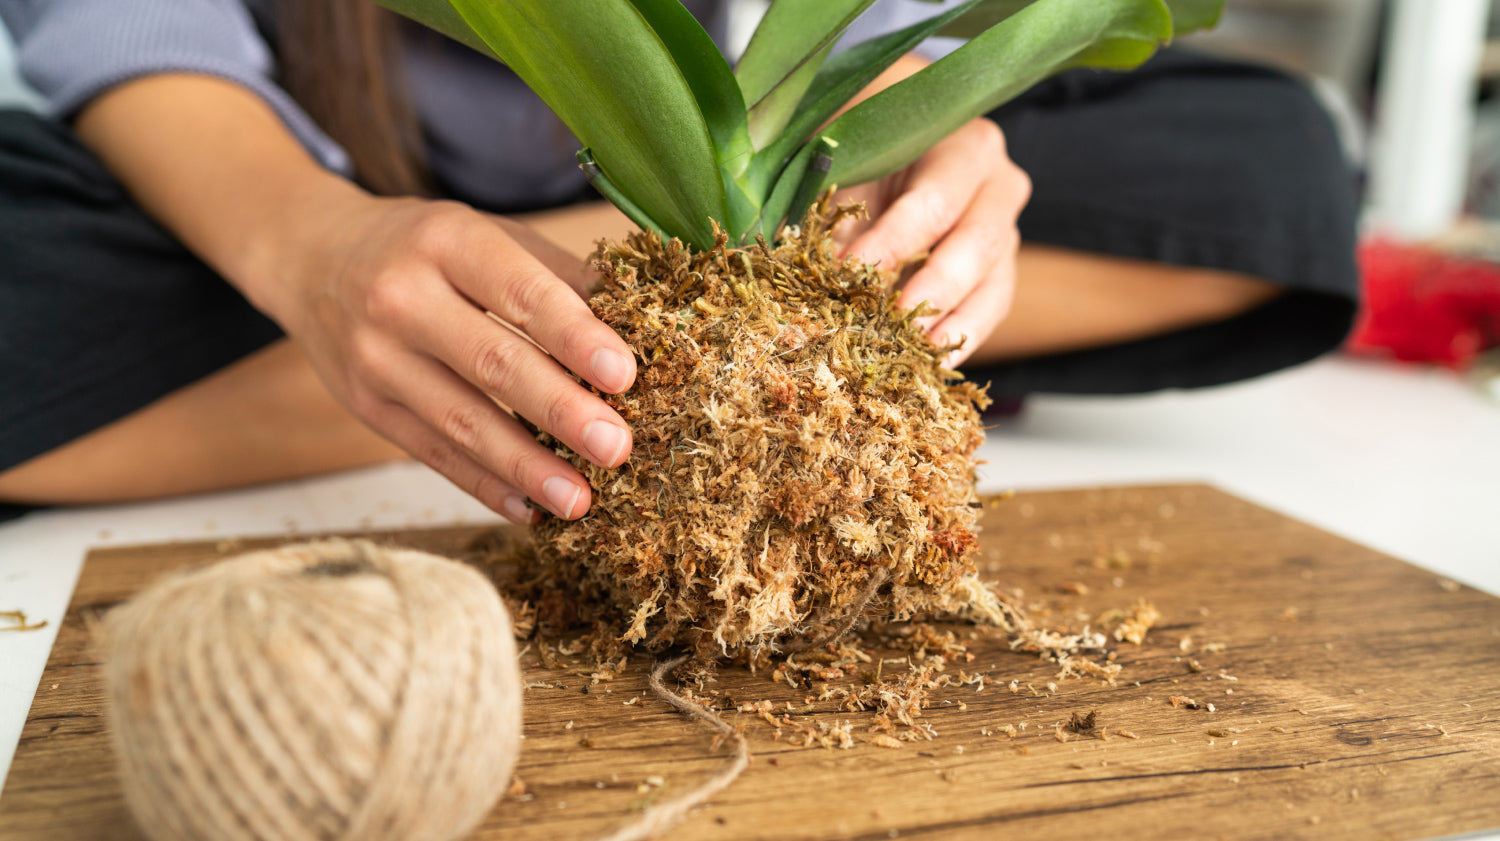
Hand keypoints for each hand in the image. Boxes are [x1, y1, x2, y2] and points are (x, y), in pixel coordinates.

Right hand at [275, 194, 635, 521]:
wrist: (310, 256)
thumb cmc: (425, 246)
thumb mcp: (485, 232)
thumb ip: (558, 275)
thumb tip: (642, 319)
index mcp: (446, 240)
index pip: (520, 292)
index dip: (575, 336)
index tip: (624, 375)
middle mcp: (402, 298)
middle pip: (492, 363)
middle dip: (560, 411)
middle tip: (616, 447)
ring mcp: (376, 357)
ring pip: (461, 421)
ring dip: (526, 466)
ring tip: (580, 499)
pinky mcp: (366, 405)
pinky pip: (432, 453)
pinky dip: (484, 485)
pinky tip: (528, 509)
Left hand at [833, 117, 1029, 364]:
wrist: (890, 158)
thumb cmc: (864, 157)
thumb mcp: (846, 169)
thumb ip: (835, 212)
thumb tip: (811, 268)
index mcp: (961, 144)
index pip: (933, 201)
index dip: (893, 242)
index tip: (850, 274)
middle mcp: (997, 183)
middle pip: (977, 243)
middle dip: (933, 290)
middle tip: (893, 325)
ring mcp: (1006, 228)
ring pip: (993, 283)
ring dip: (952, 324)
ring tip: (915, 356)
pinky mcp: (1000, 269)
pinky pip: (991, 308)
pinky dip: (961, 338)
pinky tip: (931, 365)